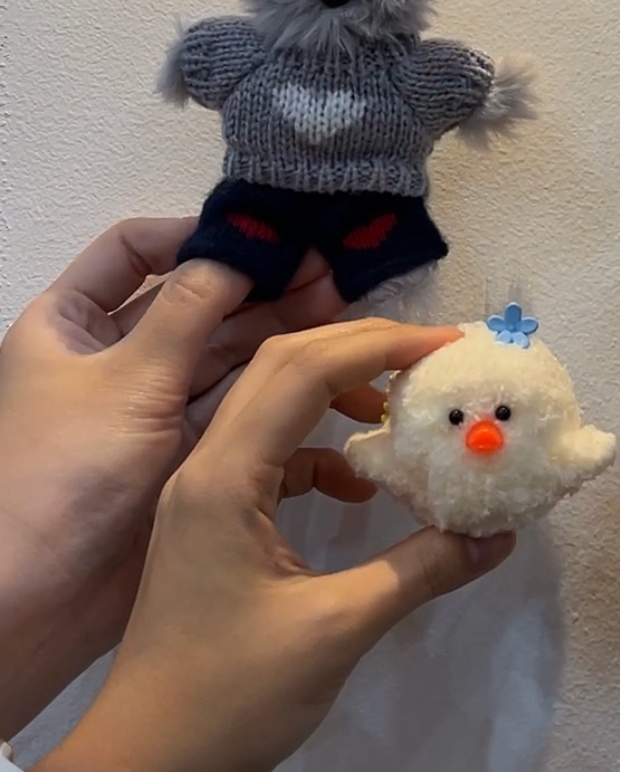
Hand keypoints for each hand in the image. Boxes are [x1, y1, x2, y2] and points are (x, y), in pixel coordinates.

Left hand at [0, 218, 344, 736]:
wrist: (34, 610)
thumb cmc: (65, 478)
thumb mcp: (128, 381)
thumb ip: (191, 307)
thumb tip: (245, 246)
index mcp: (72, 321)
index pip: (139, 248)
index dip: (202, 235)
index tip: (271, 238)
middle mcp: (114, 355)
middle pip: (201, 301)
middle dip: (270, 289)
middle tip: (341, 280)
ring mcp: (151, 407)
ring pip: (231, 357)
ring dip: (291, 342)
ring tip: (359, 334)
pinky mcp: (183, 456)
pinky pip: (244, 417)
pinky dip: (289, 413)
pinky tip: (345, 415)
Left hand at [38, 320, 514, 771]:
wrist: (143, 764)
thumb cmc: (226, 696)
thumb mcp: (334, 632)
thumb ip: (419, 571)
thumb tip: (497, 534)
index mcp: (224, 477)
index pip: (305, 371)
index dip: (380, 345)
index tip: (447, 345)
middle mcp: (206, 465)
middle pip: (284, 365)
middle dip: (362, 347)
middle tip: (434, 356)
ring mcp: (202, 491)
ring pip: (274, 402)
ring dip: (340, 391)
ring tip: (404, 407)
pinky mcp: (208, 520)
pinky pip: (268, 450)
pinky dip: (321, 448)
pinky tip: (361, 484)